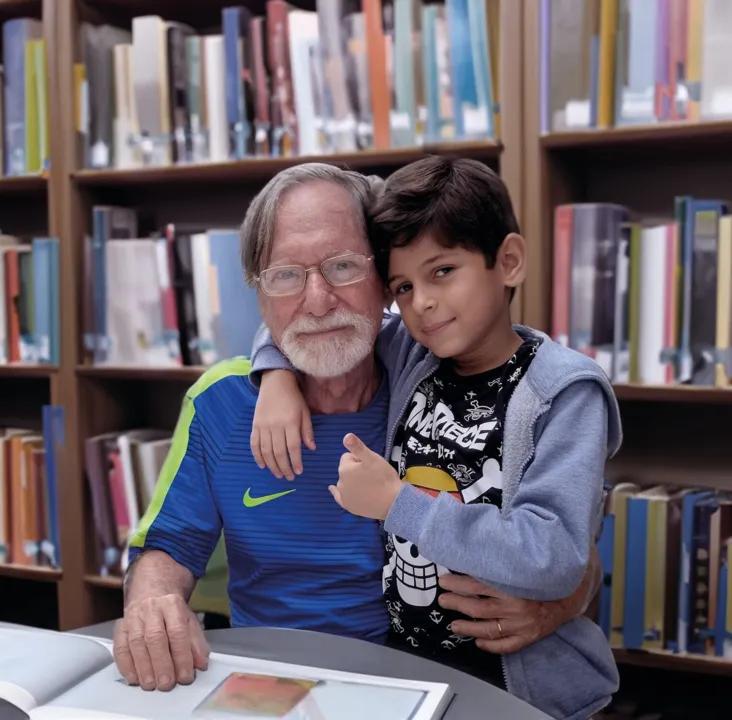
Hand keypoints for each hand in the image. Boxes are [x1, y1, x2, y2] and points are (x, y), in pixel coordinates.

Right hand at [112, 594, 209, 690]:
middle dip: (161, 663)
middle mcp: (151, 609)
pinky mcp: (120, 627)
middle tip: (166, 684)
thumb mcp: (189, 621)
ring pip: (136, 643)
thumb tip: (201, 664)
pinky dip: (126, 665)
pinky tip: (134, 678)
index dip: (182, 656)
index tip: (185, 676)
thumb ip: (196, 643)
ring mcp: (133, 617)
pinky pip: (120, 647)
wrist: (151, 593)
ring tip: (151, 685)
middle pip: (155, 637)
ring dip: (143, 667)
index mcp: (172, 604)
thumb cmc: (172, 613)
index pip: (178, 631)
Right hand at [250, 370, 314, 480]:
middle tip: (289, 477)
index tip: (299, 472)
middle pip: (279, 452)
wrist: (275, 383)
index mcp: (290, 422)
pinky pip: (254, 444)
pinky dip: (257, 456)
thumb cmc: (293, 398)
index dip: (296, 461)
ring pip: (266, 451)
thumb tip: (311, 449)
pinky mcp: (255, 425)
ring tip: (278, 474)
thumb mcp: (305, 412)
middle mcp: (275, 425)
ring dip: (272, 465)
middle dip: (284, 467)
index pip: (293, 447)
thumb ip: (307, 431)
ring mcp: (263, 426)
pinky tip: (263, 465)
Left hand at [329, 433, 401, 519]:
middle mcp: (340, 482)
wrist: (393, 502)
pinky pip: (339, 496)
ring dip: (353, 480)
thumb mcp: (372, 458)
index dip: (360, 459)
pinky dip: (337, 492)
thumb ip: (357, 447)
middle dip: (356, 469)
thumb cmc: (383, 477)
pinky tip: (332, 489)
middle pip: (347, 469)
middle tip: (372, 475)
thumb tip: (346, 436)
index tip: (370, 465)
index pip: (348, 457)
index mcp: (344, 469)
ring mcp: (344, 496)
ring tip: (369, 485)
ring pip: (346, 481)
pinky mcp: (348, 506)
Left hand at [438, 574, 583, 654]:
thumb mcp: (520, 563)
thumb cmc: (542, 574)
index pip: (477, 584)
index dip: (457, 583)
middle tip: (443, 600)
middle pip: (478, 607)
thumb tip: (475, 551)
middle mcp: (516, 606)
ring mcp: (522, 624)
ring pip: (489, 629)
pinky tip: (479, 642)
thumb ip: (500, 561)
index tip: (444, 581)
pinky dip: (492, 645)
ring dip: (468, 628)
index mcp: (512, 585)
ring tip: (454, 625)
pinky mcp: (530, 636)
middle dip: (457, 604)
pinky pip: (507, 645)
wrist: (570, 590)